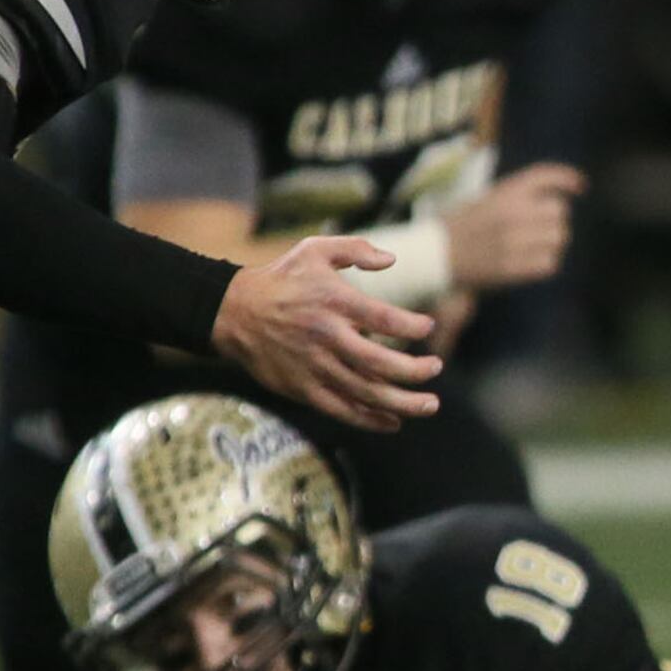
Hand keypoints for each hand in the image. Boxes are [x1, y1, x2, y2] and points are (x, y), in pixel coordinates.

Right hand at [215, 237, 440, 431]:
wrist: (233, 312)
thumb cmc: (282, 278)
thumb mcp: (315, 250)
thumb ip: (356, 249)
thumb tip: (392, 260)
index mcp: (335, 301)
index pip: (386, 319)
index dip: (413, 327)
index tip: (428, 328)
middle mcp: (327, 336)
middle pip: (380, 363)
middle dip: (415, 371)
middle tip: (436, 368)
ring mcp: (314, 366)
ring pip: (365, 392)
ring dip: (402, 402)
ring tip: (429, 405)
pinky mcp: (302, 388)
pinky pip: (341, 409)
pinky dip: (370, 419)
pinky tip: (394, 421)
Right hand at [440, 162, 584, 290]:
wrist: (432, 256)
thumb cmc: (460, 227)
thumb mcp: (487, 199)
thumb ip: (520, 194)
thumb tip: (568, 196)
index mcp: (503, 192)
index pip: (547, 176)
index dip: (569, 179)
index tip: (582, 186)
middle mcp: (512, 212)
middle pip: (559, 211)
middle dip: (554, 220)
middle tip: (537, 228)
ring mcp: (515, 240)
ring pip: (559, 237)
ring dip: (552, 242)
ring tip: (531, 246)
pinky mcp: (514, 267)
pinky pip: (550, 263)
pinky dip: (544, 264)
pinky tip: (528, 263)